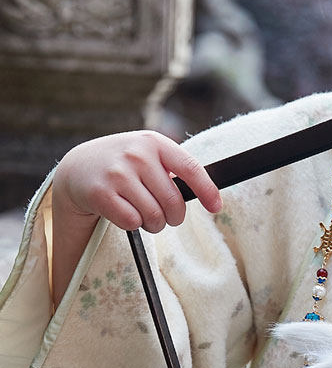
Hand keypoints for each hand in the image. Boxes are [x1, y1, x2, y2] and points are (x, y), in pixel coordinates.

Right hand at [54, 130, 221, 231]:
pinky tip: (126, 214)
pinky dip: (134, 225)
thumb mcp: (148, 153)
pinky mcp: (100, 193)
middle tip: (168, 218)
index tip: (216, 207)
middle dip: (175, 217)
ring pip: (154, 215)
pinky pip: (132, 221)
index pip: (190, 168)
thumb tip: (208, 193)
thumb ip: (173, 167)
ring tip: (145, 216)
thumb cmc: (125, 164)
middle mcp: (137, 155)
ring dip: (154, 224)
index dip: (207, 191)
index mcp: (155, 142)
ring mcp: (117, 173)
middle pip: (173, 201)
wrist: (78, 167)